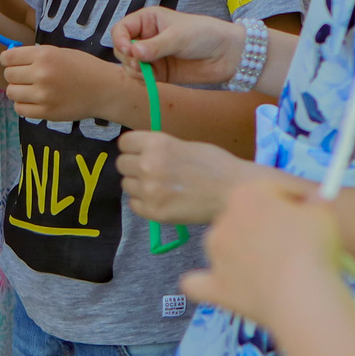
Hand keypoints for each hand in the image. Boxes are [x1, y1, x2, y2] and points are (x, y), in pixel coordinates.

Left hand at [0, 43, 120, 122]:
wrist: (104, 89)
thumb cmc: (83, 67)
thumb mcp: (60, 53)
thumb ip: (36, 56)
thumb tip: (10, 60)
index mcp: (44, 55)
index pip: (8, 58)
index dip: (7, 60)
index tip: (12, 62)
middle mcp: (41, 74)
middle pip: (8, 75)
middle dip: (14, 75)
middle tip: (25, 76)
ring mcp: (42, 95)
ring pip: (12, 93)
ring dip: (18, 90)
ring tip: (30, 89)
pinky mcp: (45, 112)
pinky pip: (20, 109)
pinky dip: (24, 105)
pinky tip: (35, 100)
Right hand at [108, 5, 245, 84]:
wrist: (227, 55)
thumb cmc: (205, 34)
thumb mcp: (178, 37)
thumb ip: (154, 46)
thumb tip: (132, 53)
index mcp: (148, 20)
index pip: (122, 28)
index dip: (119, 39)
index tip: (127, 50)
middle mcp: (147, 37)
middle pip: (121, 49)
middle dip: (127, 58)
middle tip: (140, 64)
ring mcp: (152, 56)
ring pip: (129, 65)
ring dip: (133, 70)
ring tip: (148, 71)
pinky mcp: (159, 73)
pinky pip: (141, 78)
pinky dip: (142, 80)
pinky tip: (151, 79)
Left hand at [117, 130, 268, 224]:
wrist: (233, 192)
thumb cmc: (216, 165)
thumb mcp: (185, 145)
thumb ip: (160, 149)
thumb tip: (142, 153)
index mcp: (157, 143)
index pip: (124, 143)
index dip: (132, 148)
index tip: (140, 152)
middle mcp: (148, 165)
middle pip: (121, 164)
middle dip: (134, 167)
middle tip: (152, 171)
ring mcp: (149, 190)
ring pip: (126, 185)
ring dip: (139, 185)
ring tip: (160, 187)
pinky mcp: (154, 212)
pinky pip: (134, 205)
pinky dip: (144, 203)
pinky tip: (161, 200)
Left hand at [179, 181, 344, 328]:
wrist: (298, 294)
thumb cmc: (312, 246)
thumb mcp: (323, 211)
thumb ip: (314, 203)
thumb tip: (312, 204)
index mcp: (246, 194)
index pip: (269, 190)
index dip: (290, 202)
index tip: (307, 216)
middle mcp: (223, 220)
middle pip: (243, 217)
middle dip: (263, 227)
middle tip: (293, 244)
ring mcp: (215, 255)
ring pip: (221, 246)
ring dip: (239, 252)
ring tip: (269, 269)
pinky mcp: (213, 287)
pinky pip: (197, 283)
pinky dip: (206, 284)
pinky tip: (221, 286)